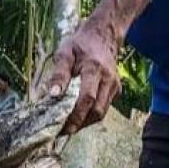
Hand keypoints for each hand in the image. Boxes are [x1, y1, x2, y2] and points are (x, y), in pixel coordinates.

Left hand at [43, 19, 121, 134]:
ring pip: (101, 113)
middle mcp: (108, 79)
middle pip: (97, 111)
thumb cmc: (80, 44)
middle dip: (79, 124)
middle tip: (61, 131)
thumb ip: (58, 74)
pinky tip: (77, 116)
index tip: (62, 127)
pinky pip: (103, 109)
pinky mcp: (116, 90)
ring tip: (67, 126)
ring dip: (84, 123)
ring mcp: (114, 86)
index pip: (87, 98)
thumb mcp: (64, 53)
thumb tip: (52, 95)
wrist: (103, 36)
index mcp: (94, 69)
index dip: (76, 116)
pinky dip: (90, 116)